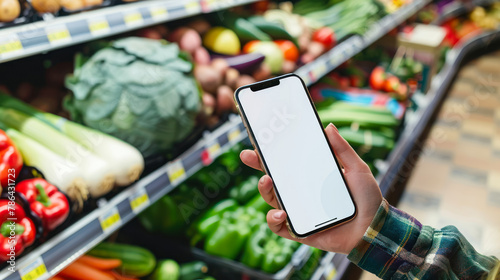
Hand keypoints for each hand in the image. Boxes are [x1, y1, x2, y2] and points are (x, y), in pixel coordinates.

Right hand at [240, 123, 382, 253]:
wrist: (376, 228)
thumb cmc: (367, 198)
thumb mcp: (357, 168)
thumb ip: (342, 149)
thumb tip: (328, 127)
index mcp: (311, 177)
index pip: (286, 162)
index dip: (270, 152)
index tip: (258, 140)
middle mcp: (301, 193)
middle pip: (273, 178)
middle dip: (258, 166)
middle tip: (249, 155)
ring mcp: (299, 212)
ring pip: (272, 200)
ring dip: (264, 190)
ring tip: (268, 181)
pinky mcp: (300, 231)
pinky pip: (279, 227)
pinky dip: (274, 220)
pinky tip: (281, 213)